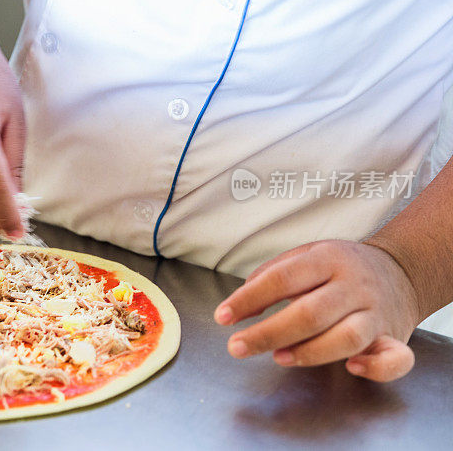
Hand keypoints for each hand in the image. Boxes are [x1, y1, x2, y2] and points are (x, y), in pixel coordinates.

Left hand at [214, 240, 421, 381]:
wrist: (400, 271)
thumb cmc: (338, 268)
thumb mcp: (305, 256)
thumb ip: (271, 276)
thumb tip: (239, 306)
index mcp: (328, 258)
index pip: (283, 278)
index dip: (249, 299)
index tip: (223, 316)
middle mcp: (354, 285)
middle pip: (310, 313)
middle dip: (269, 333)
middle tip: (237, 346)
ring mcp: (377, 312)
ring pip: (347, 337)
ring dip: (309, 352)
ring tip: (278, 357)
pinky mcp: (395, 337)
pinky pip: (395, 358)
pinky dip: (376, 369)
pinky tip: (351, 369)